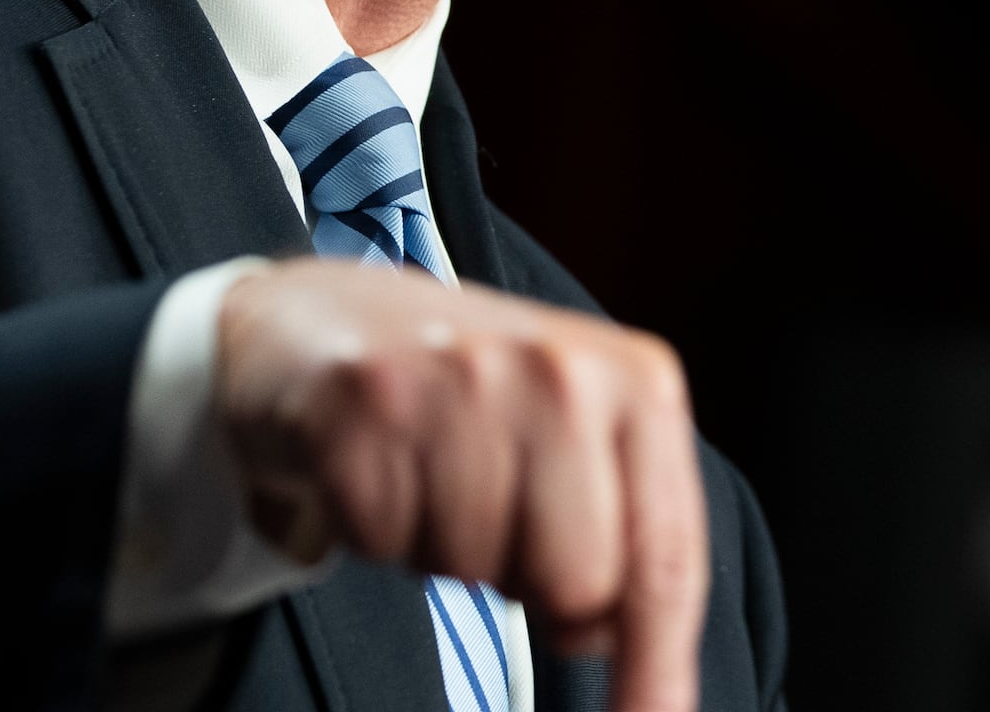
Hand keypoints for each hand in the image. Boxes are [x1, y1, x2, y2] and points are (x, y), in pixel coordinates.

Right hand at [214, 260, 707, 711]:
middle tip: (496, 508)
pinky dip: (378, 527)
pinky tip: (383, 460)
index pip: (665, 559)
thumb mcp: (575, 437)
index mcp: (637, 380)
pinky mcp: (367, 401)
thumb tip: (627, 656)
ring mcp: (463, 378)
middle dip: (530, 579)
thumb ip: (621, 529)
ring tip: (435, 470)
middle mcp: (562, 369)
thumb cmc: (470, 397)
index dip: (658, 668)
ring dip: (448, 545)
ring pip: (475, 569)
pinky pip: (384, 543)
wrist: (324, 319)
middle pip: (576, 583)